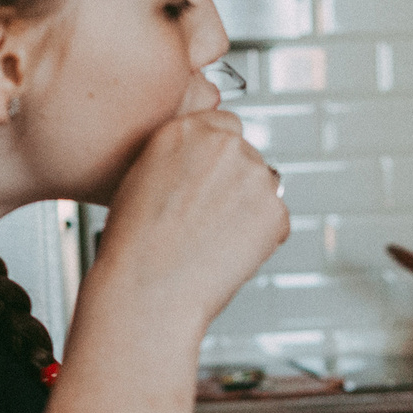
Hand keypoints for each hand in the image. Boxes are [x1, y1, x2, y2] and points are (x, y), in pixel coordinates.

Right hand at [93, 76, 288, 331]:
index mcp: (185, 130)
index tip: (211, 180)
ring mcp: (254, 175)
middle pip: (248, 157)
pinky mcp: (275, 210)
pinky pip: (277, 222)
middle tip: (210, 220)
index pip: (225, 125)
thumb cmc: (134, 244)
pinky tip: (228, 253)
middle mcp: (223, 145)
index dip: (218, 158)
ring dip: (249, 210)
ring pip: (264, 189)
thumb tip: (203, 167)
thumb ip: (180, 159)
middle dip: (236, 184)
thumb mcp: (142, 177)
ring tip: (213, 240)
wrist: (148, 287)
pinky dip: (263, 239)